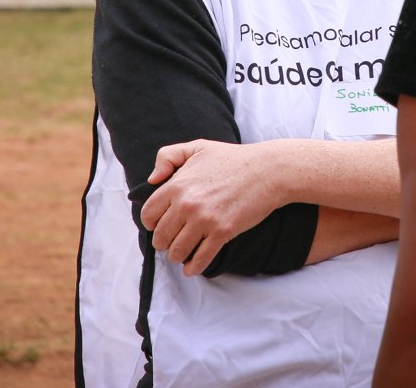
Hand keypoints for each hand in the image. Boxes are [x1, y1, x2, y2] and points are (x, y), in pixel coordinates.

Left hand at [141, 139, 283, 276]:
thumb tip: (152, 179)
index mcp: (177, 184)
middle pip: (161, 236)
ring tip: (180, 254)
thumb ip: (168, 156)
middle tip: (168, 242)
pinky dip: (193, 268)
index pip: (149, 214)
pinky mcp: (222, 232)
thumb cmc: (232, 158)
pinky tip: (191, 268)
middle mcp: (187, 204)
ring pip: (177, 251)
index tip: (156, 226)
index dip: (150, 223)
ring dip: (176, 256)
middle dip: (162, 243)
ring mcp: (204, 220)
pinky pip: (200, 258)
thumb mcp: (197, 147)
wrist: (267, 170)